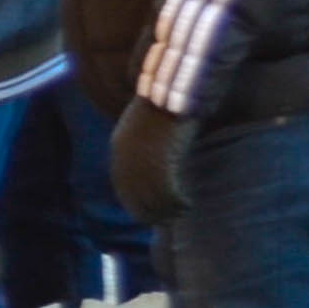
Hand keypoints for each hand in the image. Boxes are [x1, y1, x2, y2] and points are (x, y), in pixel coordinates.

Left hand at [110, 95, 187, 223]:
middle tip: (170, 220)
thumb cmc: (165, 105)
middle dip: (152, 213)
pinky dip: (177, 203)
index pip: (123, 189)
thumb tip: (151, 166)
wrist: (174, 87)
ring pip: (153, 199)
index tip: (151, 216)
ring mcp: (143, 159)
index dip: (137, 206)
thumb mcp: (145, 125)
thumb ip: (143, 146)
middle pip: (136, 198)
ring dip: (168, 211)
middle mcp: (127, 156)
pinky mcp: (163, 160)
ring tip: (183, 212)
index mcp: (120, 148)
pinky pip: (168, 193)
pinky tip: (188, 204)